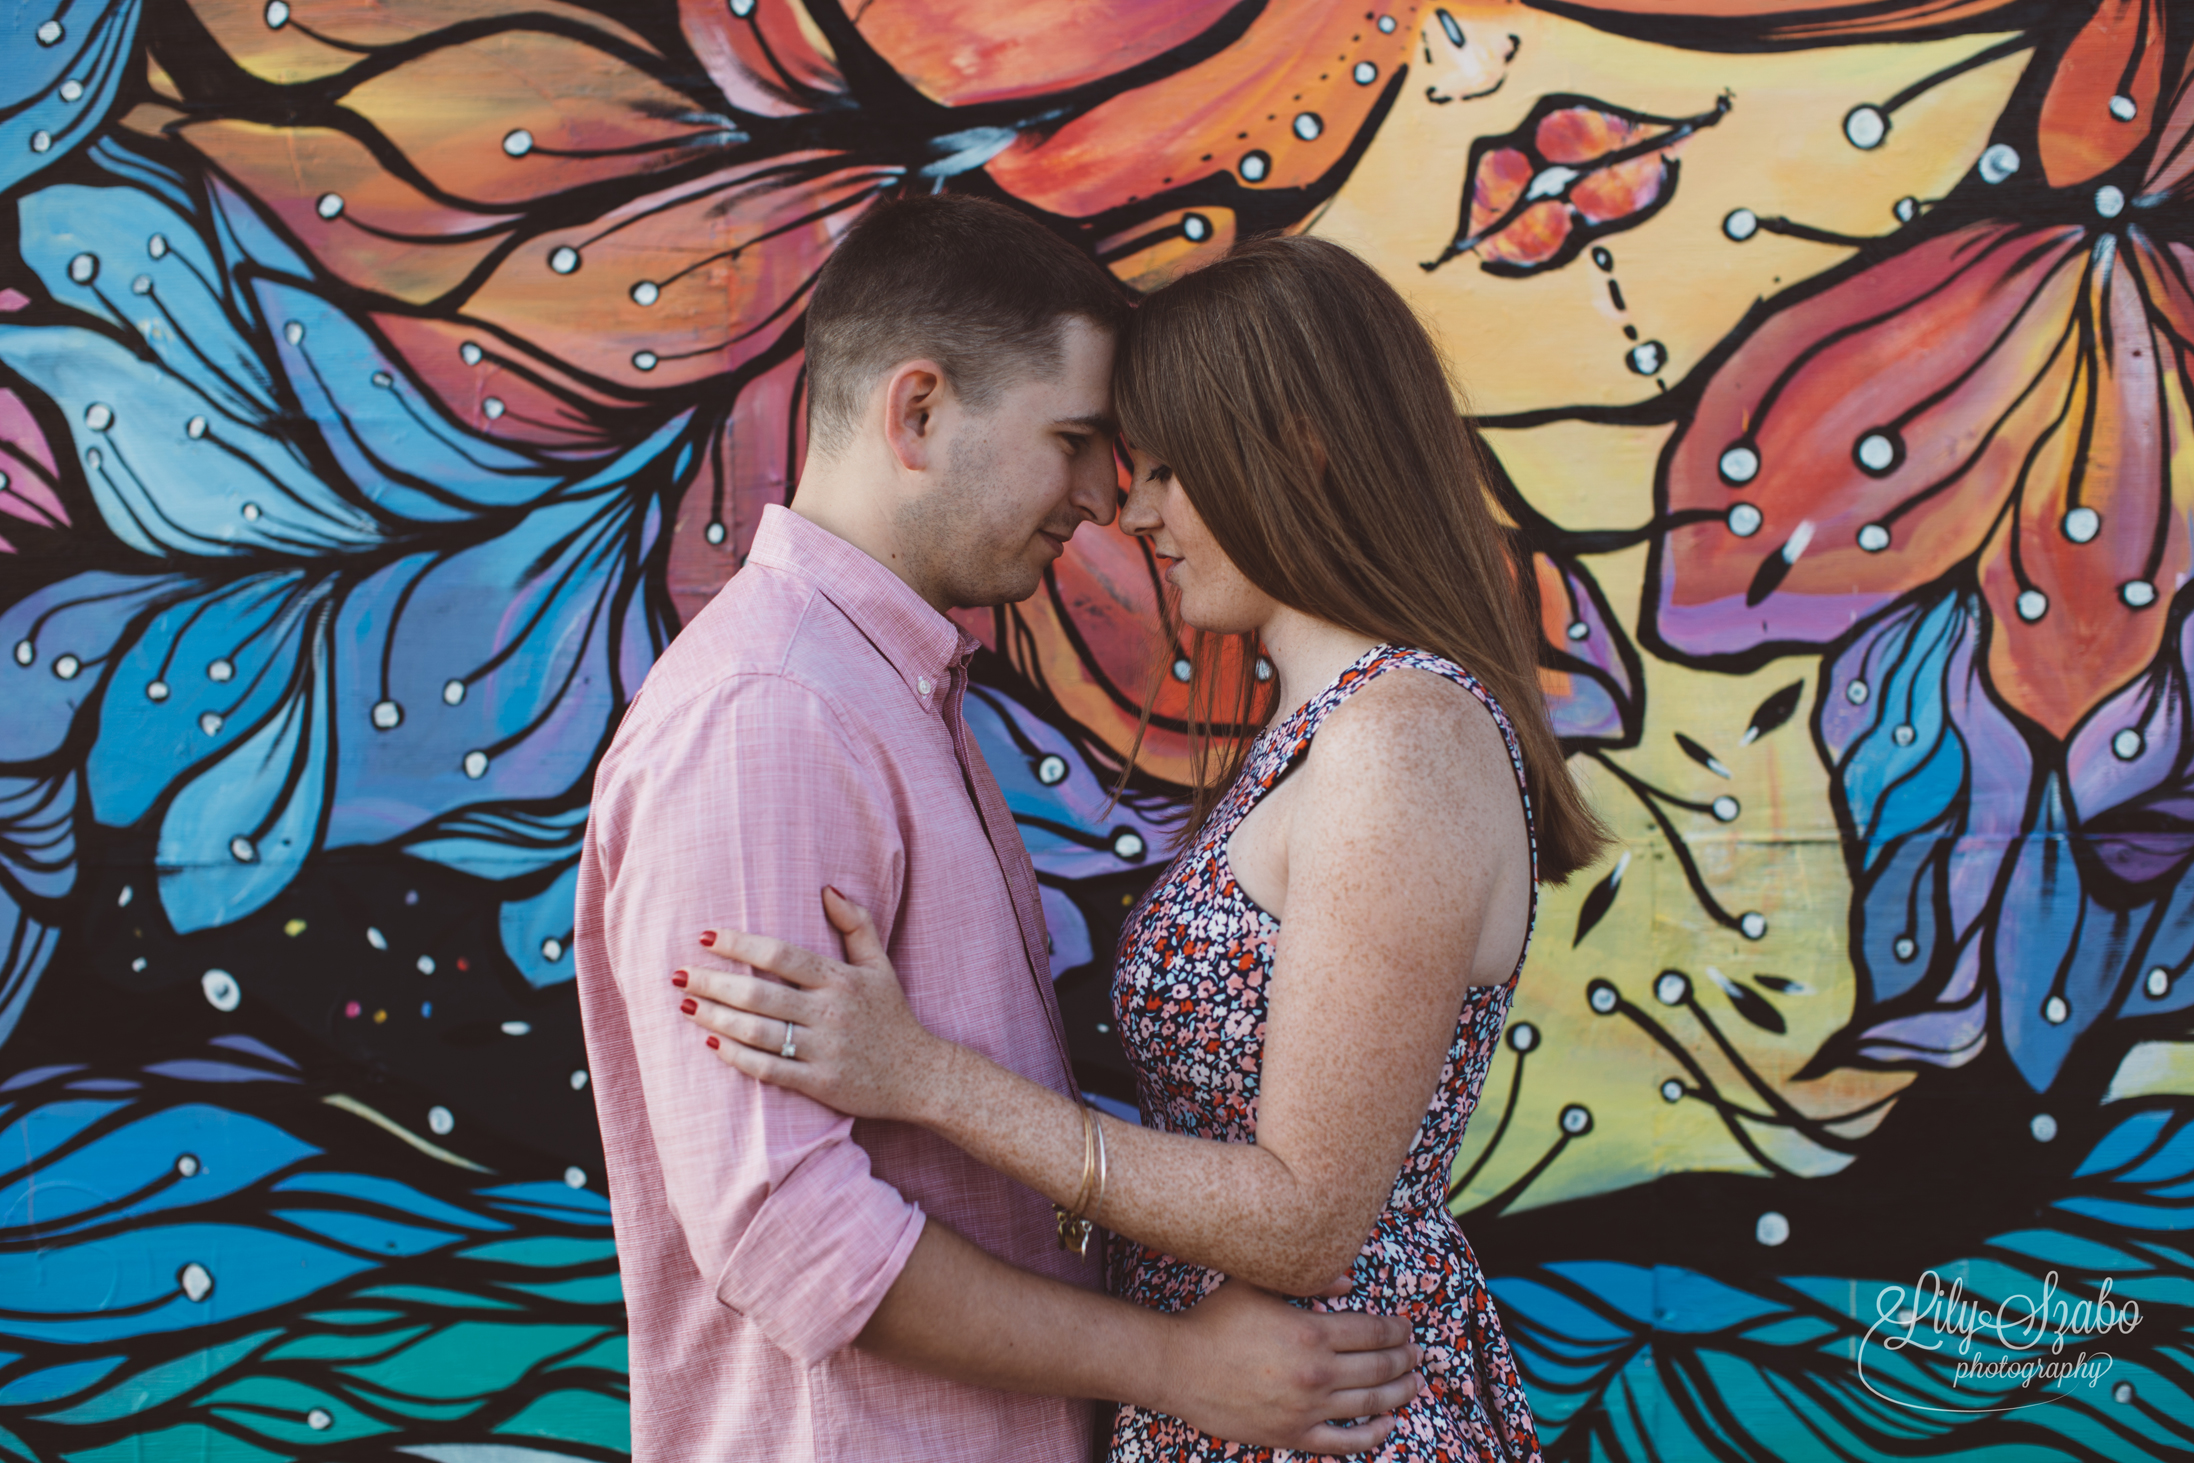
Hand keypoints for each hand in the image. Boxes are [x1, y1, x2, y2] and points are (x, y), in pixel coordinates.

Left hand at [678, 886, 944, 1122]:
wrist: (922, 1077)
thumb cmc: (894, 1017)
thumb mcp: (882, 966)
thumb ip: (857, 925)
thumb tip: (827, 889)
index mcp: (842, 980)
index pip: (781, 955)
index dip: (739, 945)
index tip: (705, 937)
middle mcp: (831, 1013)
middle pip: (759, 994)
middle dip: (713, 983)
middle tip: (678, 975)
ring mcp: (825, 1050)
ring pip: (758, 1032)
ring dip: (716, 1018)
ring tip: (686, 1007)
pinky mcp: (821, 1083)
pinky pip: (769, 1069)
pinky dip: (738, 1057)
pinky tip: (712, 1045)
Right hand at [1156, 1278, 1419, 1453]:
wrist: (1178, 1366)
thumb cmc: (1216, 1319)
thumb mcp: (1259, 1285)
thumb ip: (1308, 1281)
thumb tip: (1349, 1281)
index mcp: (1312, 1331)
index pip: (1374, 1331)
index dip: (1397, 1330)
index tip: (1406, 1328)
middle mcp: (1317, 1372)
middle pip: (1380, 1367)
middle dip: (1405, 1359)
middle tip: (1416, 1354)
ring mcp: (1307, 1408)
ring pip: (1371, 1403)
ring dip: (1399, 1392)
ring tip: (1413, 1384)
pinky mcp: (1293, 1435)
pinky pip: (1345, 1441)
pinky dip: (1373, 1435)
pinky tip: (1387, 1425)